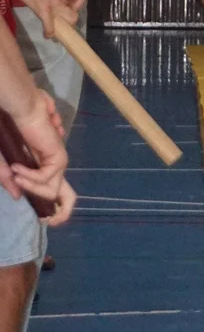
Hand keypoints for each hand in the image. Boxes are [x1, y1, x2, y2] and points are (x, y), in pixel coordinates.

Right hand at [2, 90, 75, 224]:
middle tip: (48, 221)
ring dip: (30, 185)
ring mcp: (58, 160)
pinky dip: (30, 177)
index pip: (57, 189)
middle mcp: (53, 164)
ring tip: (15, 172)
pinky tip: (17, 168)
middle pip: (69, 196)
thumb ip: (9, 178)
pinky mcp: (59, 156)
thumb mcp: (5, 161)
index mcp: (43, 164)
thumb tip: (18, 196)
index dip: (57, 207)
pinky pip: (46, 178)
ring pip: (52, 190)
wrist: (19, 109)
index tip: (46, 221)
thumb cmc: (10, 132)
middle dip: (62, 212)